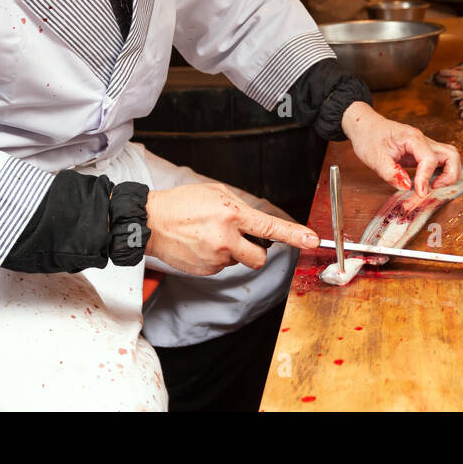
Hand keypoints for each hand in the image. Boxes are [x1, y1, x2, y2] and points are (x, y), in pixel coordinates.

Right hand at [144, 183, 318, 275]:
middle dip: (258, 250)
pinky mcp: (205, 270)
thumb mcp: (217, 193)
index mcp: (231, 214)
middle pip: (260, 257)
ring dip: (233, 252)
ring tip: (211, 236)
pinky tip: (202, 245)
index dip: (294, 235)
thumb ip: (241, 208)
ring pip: (239, 262)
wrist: (151, 222)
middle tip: (243, 238)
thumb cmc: (183, 203)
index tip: (311, 240)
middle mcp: (225, 239)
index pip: (270, 228)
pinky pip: (222, 267)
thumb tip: (259, 224)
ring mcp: (214, 258)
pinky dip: (217, 258)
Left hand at [340, 101, 459, 196]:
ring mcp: (424, 146)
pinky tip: (429, 182)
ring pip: (450, 157)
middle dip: (449, 175)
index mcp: (413, 138)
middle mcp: (423, 141)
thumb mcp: (374, 157)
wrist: (365, 126)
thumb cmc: (369, 137)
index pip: (429, 160)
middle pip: (451, 155)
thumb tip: (407, 187)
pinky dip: (441, 173)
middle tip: (435, 188)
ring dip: (449, 174)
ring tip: (434, 186)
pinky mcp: (422, 153)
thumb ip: (391, 173)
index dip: (425, 179)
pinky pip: (440, 161)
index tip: (420, 193)